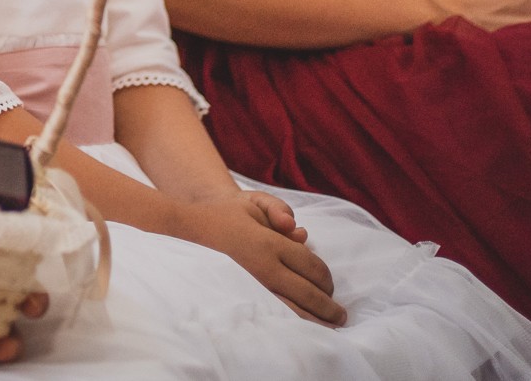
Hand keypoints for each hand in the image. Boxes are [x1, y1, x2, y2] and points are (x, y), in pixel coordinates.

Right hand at [171, 191, 344, 326]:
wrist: (190, 230)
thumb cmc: (227, 215)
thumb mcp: (252, 201)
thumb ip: (278, 210)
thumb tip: (299, 231)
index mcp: (268, 243)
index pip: (312, 266)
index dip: (327, 278)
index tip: (330, 285)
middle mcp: (264, 268)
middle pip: (309, 293)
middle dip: (329, 307)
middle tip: (340, 315)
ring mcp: (253, 286)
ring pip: (294, 311)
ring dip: (316, 321)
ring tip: (330, 327)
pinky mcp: (243, 298)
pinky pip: (274, 315)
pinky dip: (294, 324)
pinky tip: (304, 328)